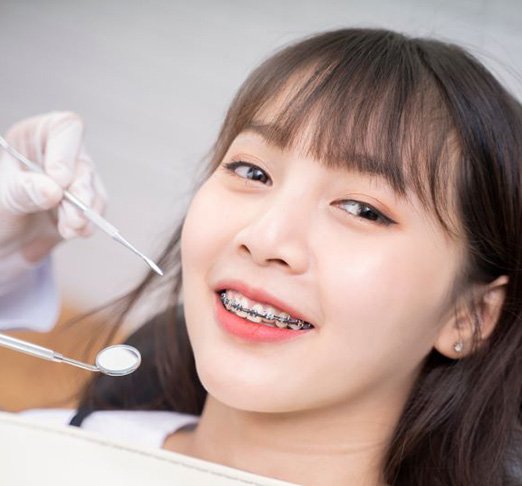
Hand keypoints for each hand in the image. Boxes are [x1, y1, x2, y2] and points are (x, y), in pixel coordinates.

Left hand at [0, 112, 106, 270]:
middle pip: (83, 164)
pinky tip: (75, 231)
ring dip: (83, 211)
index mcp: (35, 137)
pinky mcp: (85, 203)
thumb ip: (24, 191)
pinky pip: (96, 209)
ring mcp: (75, 179)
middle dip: (80, 191)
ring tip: (69, 229)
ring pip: (92, 189)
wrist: (3, 238)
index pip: (64, 129)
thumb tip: (53, 190)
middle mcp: (59, 154)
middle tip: (74, 214)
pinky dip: (87, 223)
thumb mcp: (0, 197)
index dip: (66, 153)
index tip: (59, 181)